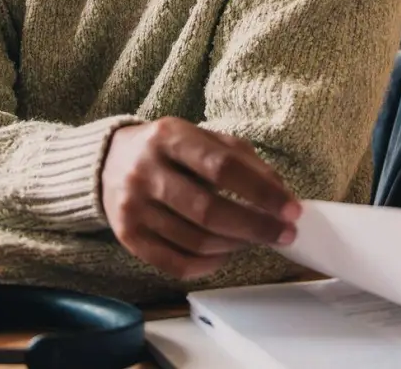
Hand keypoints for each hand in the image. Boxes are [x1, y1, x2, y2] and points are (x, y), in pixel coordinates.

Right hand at [101, 118, 301, 280]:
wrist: (109, 162)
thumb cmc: (169, 150)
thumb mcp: (203, 138)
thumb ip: (243, 159)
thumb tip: (281, 193)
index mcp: (170, 136)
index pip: (223, 168)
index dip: (262, 193)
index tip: (292, 210)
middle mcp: (146, 171)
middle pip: (209, 211)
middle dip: (256, 227)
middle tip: (284, 234)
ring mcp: (133, 207)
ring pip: (196, 241)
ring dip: (236, 245)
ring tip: (254, 239)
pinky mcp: (128, 237)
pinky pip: (177, 264)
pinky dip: (210, 264)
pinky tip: (226, 253)